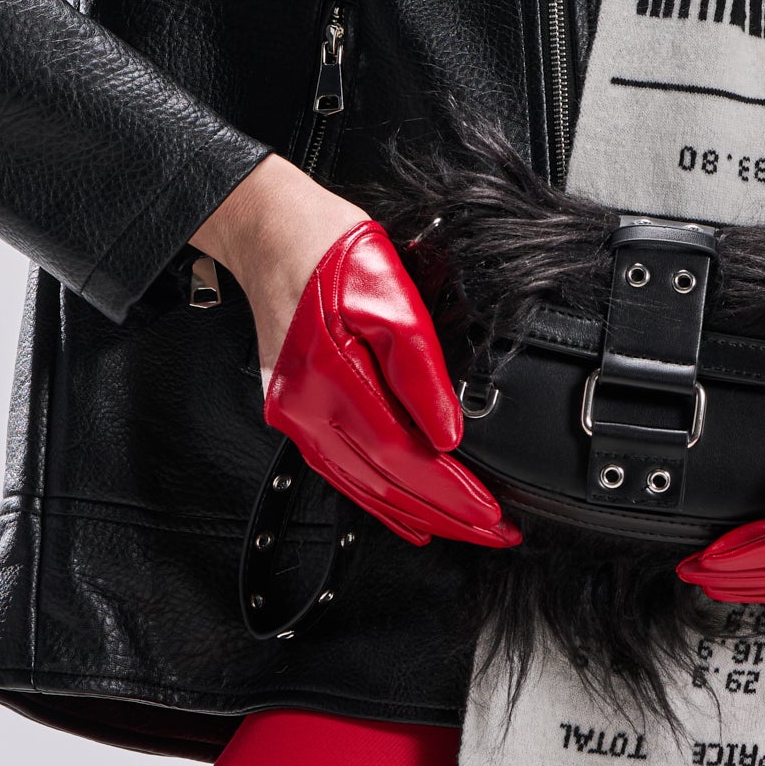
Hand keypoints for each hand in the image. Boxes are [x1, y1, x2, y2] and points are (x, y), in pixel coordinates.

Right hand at [193, 161, 518, 552]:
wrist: (271, 230)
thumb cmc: (331, 253)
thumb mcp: (393, 299)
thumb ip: (421, 373)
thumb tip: (447, 435)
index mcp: (334, 382)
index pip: (406, 459)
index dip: (452, 494)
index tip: (493, 517)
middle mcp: (306, 410)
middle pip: (386, 483)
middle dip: (445, 516)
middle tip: (493, 535)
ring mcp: (294, 415)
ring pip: (361, 486)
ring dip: (413, 513)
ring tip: (459, 531)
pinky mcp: (292, 410)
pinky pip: (338, 470)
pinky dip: (374, 497)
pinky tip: (400, 511)